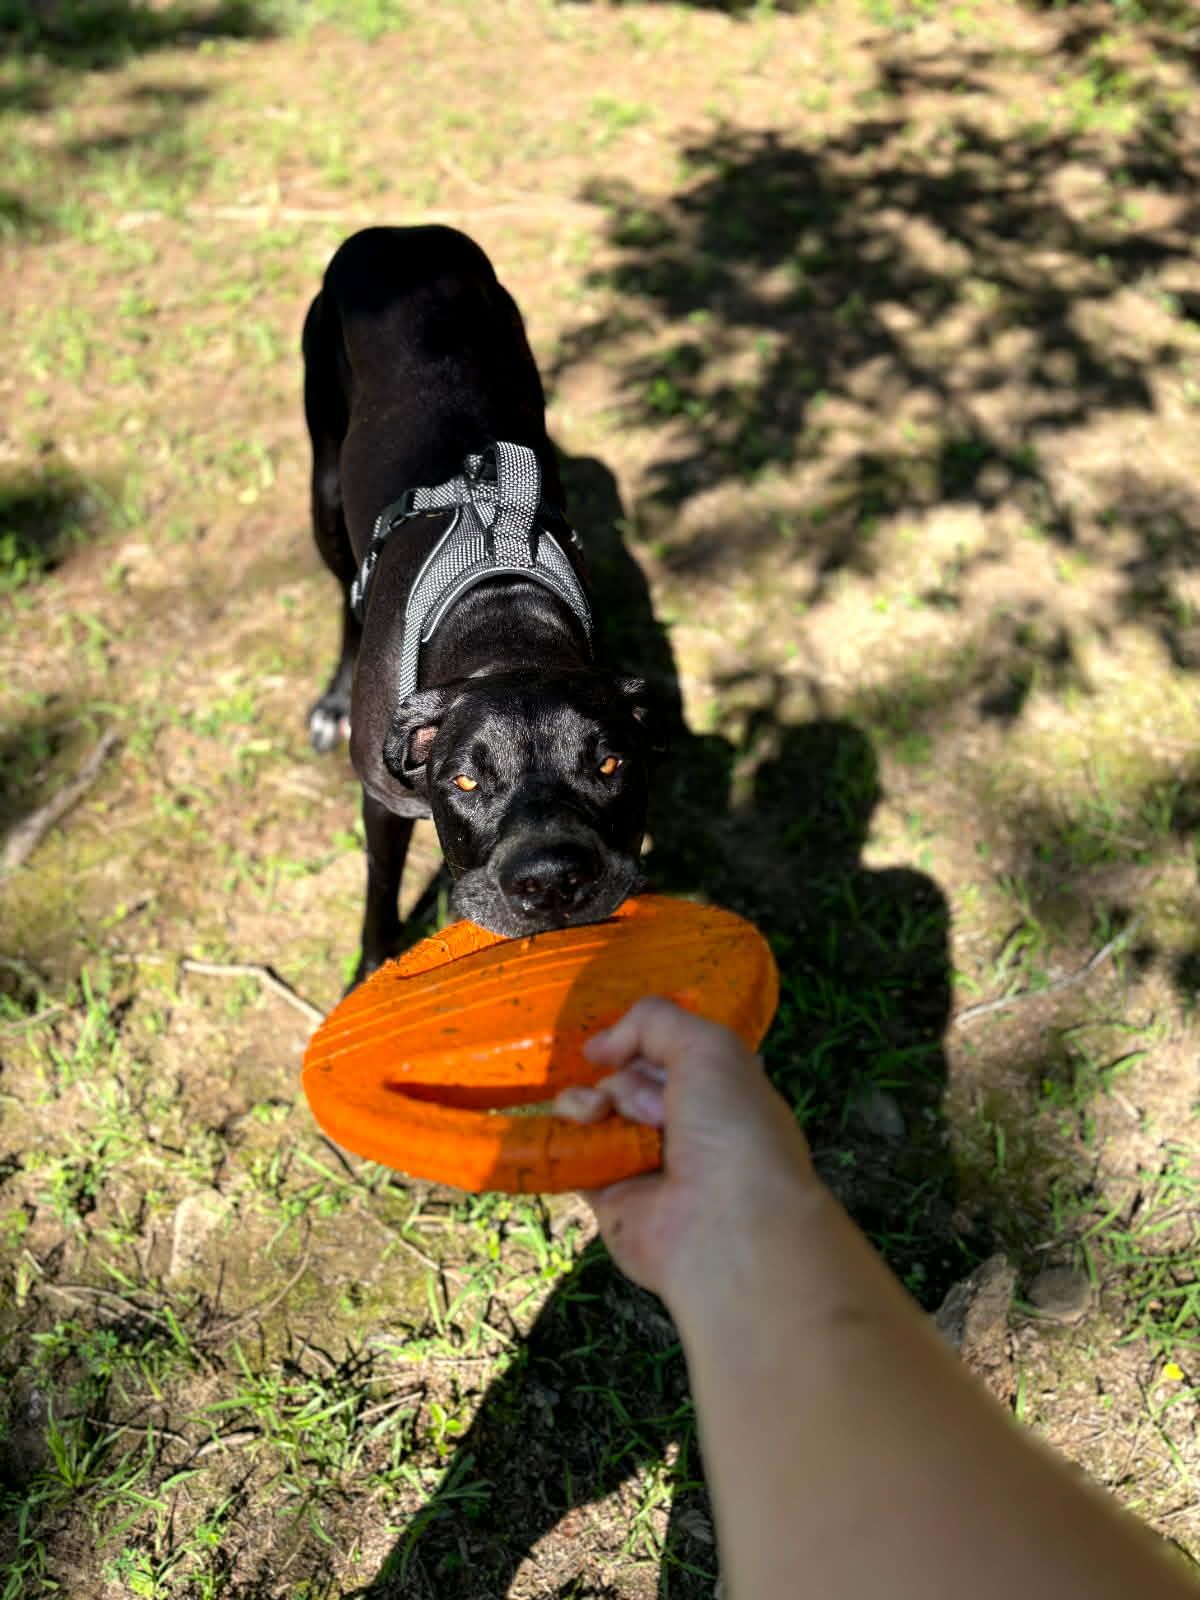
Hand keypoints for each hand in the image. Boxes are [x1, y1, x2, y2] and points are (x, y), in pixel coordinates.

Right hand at [555, 997, 820, 1313]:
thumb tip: (600, 1047)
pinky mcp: (608, 1191)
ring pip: (597, 1107)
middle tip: (654, 1108)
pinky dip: (569, 1132)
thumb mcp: (708, 1047)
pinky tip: (581, 1125)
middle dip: (630, 1078)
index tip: (622, 1043)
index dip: (644, 1042)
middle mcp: (683, 1123)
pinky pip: (575, 1150)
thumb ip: (654, 1022)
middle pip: (629, 1076)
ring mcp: (643, 1158)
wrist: (725, 1225)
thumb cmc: (731, 1128)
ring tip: (604, 1115)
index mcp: (718, 1090)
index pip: (669, 1051)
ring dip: (595, 1100)